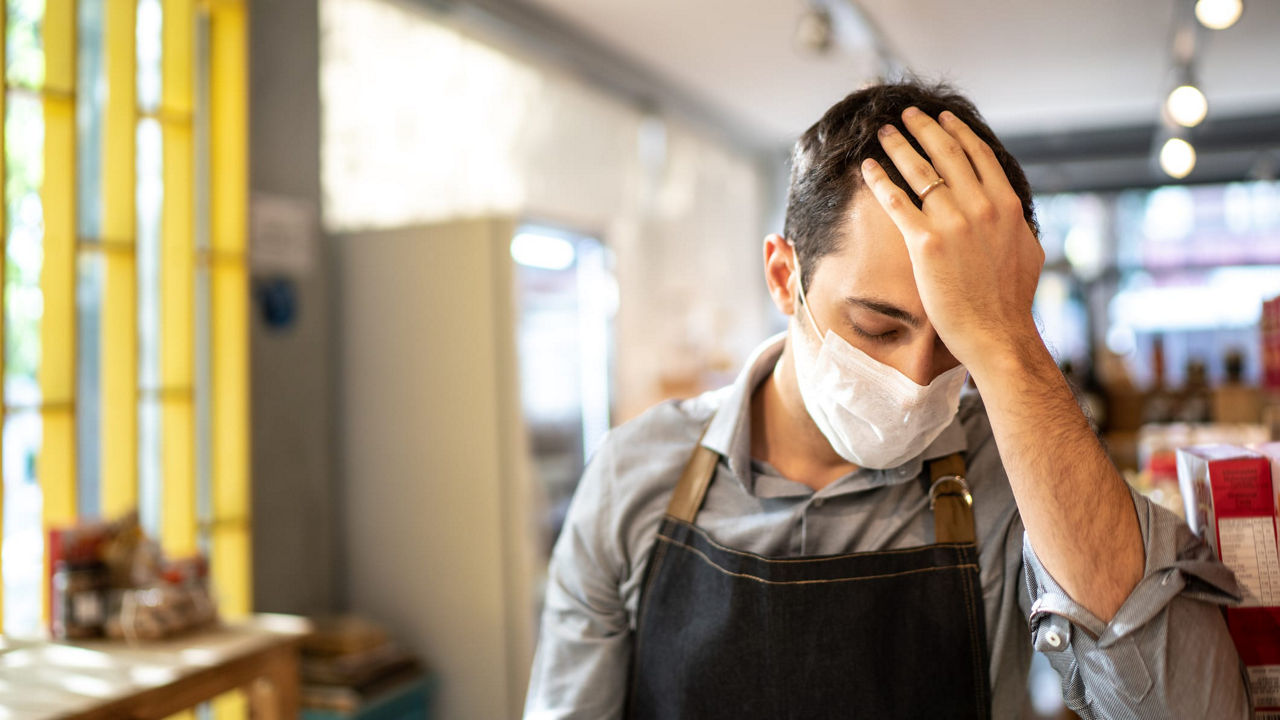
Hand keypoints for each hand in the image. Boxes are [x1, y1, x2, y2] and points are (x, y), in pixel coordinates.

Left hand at [860, 107, 1044, 374]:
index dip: (956, 131)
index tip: (941, 118)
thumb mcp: (1027, 250)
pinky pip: (897, 201)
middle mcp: (981, 206)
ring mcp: (953, 222)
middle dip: (923, 129)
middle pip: (946, 154)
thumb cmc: (1011, 300)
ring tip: (884, 133)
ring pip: (920, 171)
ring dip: (898, 147)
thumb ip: (1017, 223)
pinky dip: (880, 180)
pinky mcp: (926, 243)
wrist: (996, 333)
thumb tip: (1012, 210)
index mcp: (1007, 204)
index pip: (978, 154)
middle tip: (906, 115)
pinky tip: (867, 168)